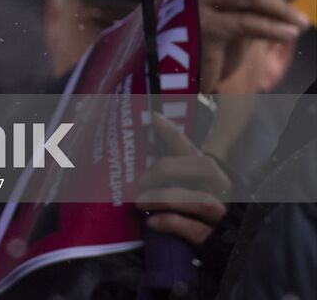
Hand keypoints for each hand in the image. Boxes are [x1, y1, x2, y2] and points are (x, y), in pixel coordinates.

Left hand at [136, 116, 230, 245]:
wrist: (229, 250)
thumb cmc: (198, 214)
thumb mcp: (187, 189)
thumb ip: (169, 171)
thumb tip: (140, 146)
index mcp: (211, 175)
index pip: (193, 149)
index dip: (174, 134)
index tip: (154, 117)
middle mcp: (222, 190)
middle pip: (204, 168)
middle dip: (167, 170)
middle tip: (139, 182)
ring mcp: (224, 215)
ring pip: (201, 201)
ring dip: (165, 198)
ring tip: (139, 201)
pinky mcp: (218, 240)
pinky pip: (197, 230)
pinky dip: (173, 223)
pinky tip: (152, 222)